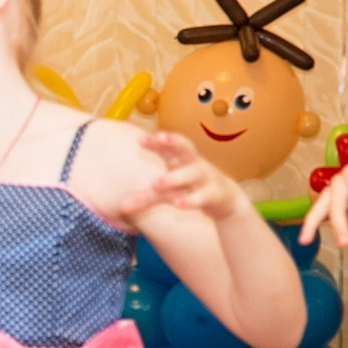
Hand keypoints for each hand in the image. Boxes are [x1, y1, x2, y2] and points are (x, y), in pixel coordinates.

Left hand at [118, 133, 244, 223]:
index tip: (141, 139)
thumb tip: (121, 208)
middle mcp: (194, 164)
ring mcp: (206, 178)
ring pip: (193, 173)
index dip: (157, 141)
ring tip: (156, 183)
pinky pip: (203, 196)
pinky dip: (191, 200)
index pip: (170, 145)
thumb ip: (147, 196)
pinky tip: (178, 204)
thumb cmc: (192, 189)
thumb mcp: (171, 190)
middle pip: (186, 148)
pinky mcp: (215, 194)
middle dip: (173, 142)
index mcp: (183, 159)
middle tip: (158, 139)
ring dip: (175, 177)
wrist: (226, 200)